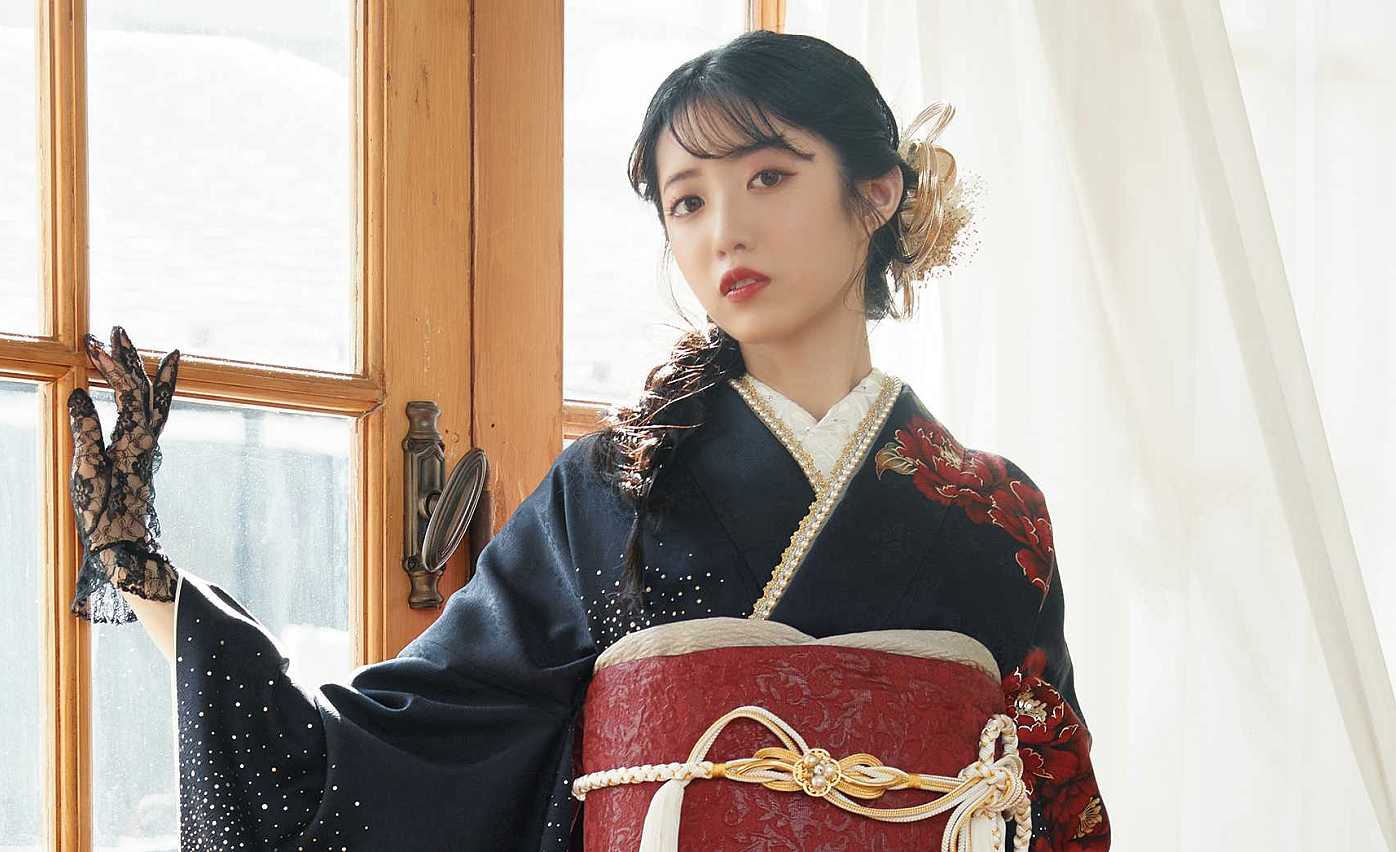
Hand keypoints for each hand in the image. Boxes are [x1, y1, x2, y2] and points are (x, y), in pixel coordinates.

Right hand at [67, 325, 181, 622]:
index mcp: (134, 440)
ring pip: (152, 402)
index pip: (128, 391)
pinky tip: (146, 393)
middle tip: (115, 329)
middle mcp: (147, 439)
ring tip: (143, 350)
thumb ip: (84, 430)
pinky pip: (150, 418)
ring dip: (143, 374)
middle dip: (129, 358)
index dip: (113, 365)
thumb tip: (80, 392)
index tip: (94, 341)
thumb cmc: (104, 514)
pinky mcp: (141, 457)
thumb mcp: (86, 471)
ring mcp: (146, 447)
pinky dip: (151, 399)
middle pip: (144, 389)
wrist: (126, 546)